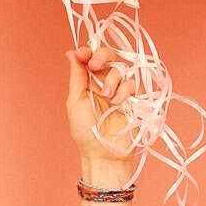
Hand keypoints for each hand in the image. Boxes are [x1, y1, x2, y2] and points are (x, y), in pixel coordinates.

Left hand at [66, 40, 138, 173]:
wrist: (102, 154)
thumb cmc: (84, 132)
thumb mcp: (75, 101)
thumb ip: (76, 76)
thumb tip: (71, 53)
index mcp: (89, 82)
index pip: (91, 58)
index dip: (89, 51)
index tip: (83, 53)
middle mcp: (105, 82)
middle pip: (110, 57)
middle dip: (103, 56)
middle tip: (95, 65)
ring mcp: (120, 90)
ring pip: (122, 69)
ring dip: (113, 78)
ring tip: (108, 96)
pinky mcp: (134, 99)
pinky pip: (133, 84)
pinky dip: (125, 90)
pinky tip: (118, 102)